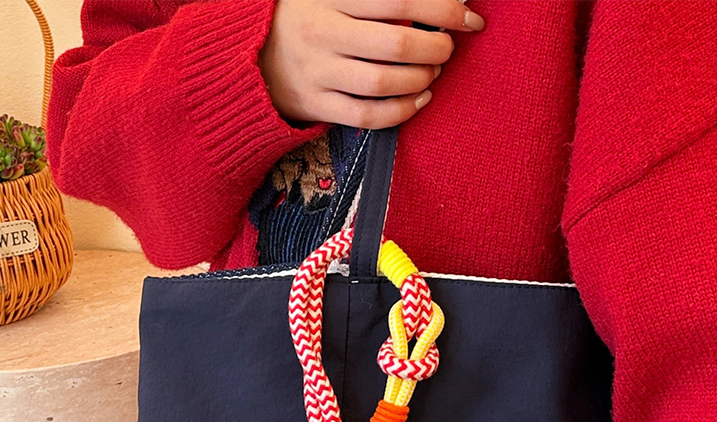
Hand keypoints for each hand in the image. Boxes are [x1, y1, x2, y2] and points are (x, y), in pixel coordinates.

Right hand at [259, 0, 484, 128]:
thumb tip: (433, 0)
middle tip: (447, 47)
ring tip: (432, 72)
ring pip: (383, 82)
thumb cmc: (303, 18)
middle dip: (435, 47)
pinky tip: (418, 99)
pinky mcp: (315, 105)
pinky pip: (367, 116)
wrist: (248, 57)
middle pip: (396, 43)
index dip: (441, 7)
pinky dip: (400, 111)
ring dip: (420, 79)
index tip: (468, 16)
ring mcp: (316, 73)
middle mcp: (321, 33)